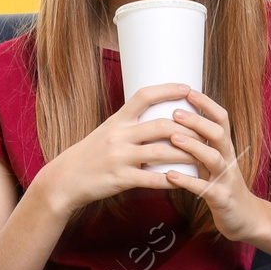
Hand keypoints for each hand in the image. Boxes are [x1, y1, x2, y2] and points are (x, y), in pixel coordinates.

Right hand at [33, 82, 196, 216]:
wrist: (65, 179)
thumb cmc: (89, 156)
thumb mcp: (106, 133)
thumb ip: (130, 126)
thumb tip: (156, 119)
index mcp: (117, 120)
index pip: (144, 96)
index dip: (167, 89)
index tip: (187, 88)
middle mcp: (119, 136)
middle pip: (161, 126)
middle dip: (187, 129)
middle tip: (205, 132)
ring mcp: (119, 157)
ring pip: (161, 153)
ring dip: (185, 155)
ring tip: (202, 156)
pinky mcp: (120, 179)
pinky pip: (152, 179)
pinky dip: (171, 180)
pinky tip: (184, 180)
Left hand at [160, 89, 265, 241]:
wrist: (245, 218)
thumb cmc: (222, 187)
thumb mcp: (214, 162)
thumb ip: (200, 145)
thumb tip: (174, 124)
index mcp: (225, 148)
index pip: (221, 118)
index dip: (206, 103)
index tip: (187, 90)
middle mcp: (228, 159)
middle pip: (218, 133)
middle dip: (198, 121)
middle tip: (175, 112)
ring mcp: (226, 179)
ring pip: (213, 158)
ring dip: (193, 146)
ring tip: (174, 138)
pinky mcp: (221, 198)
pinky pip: (204, 188)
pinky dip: (187, 181)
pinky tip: (170, 176)